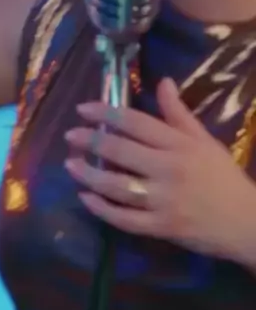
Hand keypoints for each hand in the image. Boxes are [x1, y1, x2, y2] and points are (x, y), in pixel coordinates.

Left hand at [64, 78, 255, 261]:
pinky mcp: (161, 227)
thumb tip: (163, 82)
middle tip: (70, 135)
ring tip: (70, 164)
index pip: (136, 122)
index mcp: (179, 144)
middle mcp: (169, 169)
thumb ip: (179, 113)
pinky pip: (125, 218)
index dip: (107, 113)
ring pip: (117, 185)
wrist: (247, 222)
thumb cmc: (223, 177)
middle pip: (121, 150)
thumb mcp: (204, 140)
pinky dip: (102, 209)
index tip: (83, 109)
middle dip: (91, 140)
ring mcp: (164, 200)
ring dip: (89, 174)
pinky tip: (86, 197)